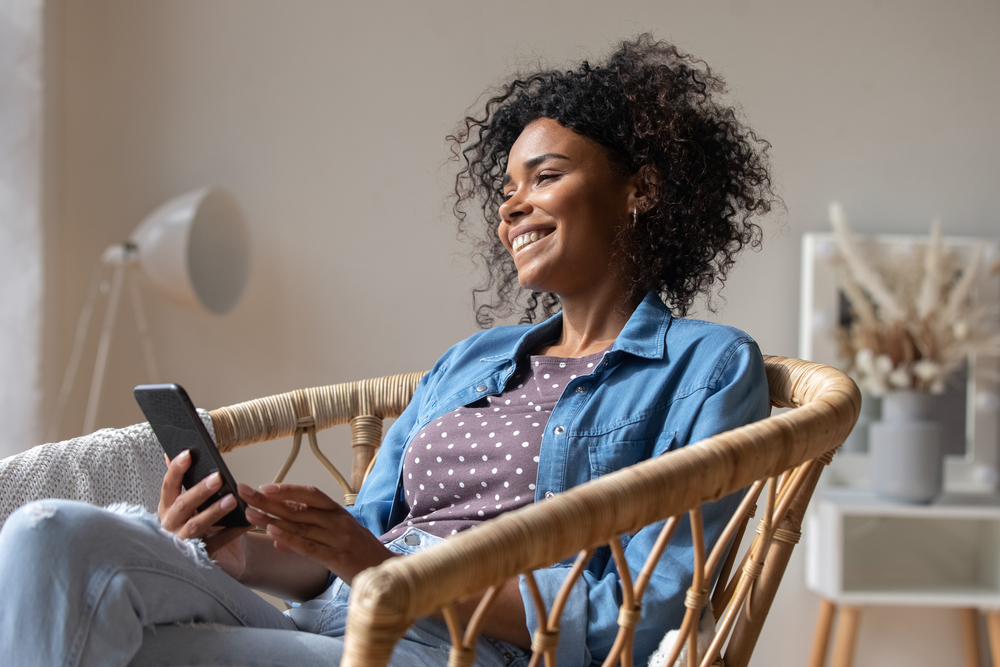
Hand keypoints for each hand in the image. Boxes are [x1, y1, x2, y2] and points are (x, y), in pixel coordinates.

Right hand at [158, 451, 249, 577]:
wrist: (224, 553)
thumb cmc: (206, 521)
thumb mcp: (195, 500)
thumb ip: (187, 480)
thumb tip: (178, 451)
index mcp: (168, 508)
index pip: (168, 486)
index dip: (176, 470)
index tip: (189, 453)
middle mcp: (171, 526)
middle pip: (182, 505)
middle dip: (200, 491)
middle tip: (218, 477)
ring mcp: (184, 543)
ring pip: (196, 526)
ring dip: (214, 511)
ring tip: (232, 500)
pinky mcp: (201, 556)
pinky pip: (218, 542)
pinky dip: (233, 532)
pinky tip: (247, 522)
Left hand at [239, 483, 395, 584]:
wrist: (389, 574)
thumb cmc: (362, 556)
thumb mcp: (338, 539)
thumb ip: (309, 536)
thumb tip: (275, 536)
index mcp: (339, 513)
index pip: (310, 494)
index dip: (286, 489)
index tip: (262, 487)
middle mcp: (339, 521)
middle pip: (299, 507)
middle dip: (268, 500)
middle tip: (244, 492)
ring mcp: (339, 539)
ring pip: (300, 525)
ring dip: (271, 518)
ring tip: (249, 514)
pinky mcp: (338, 558)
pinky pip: (310, 547)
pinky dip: (290, 539)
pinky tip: (272, 533)